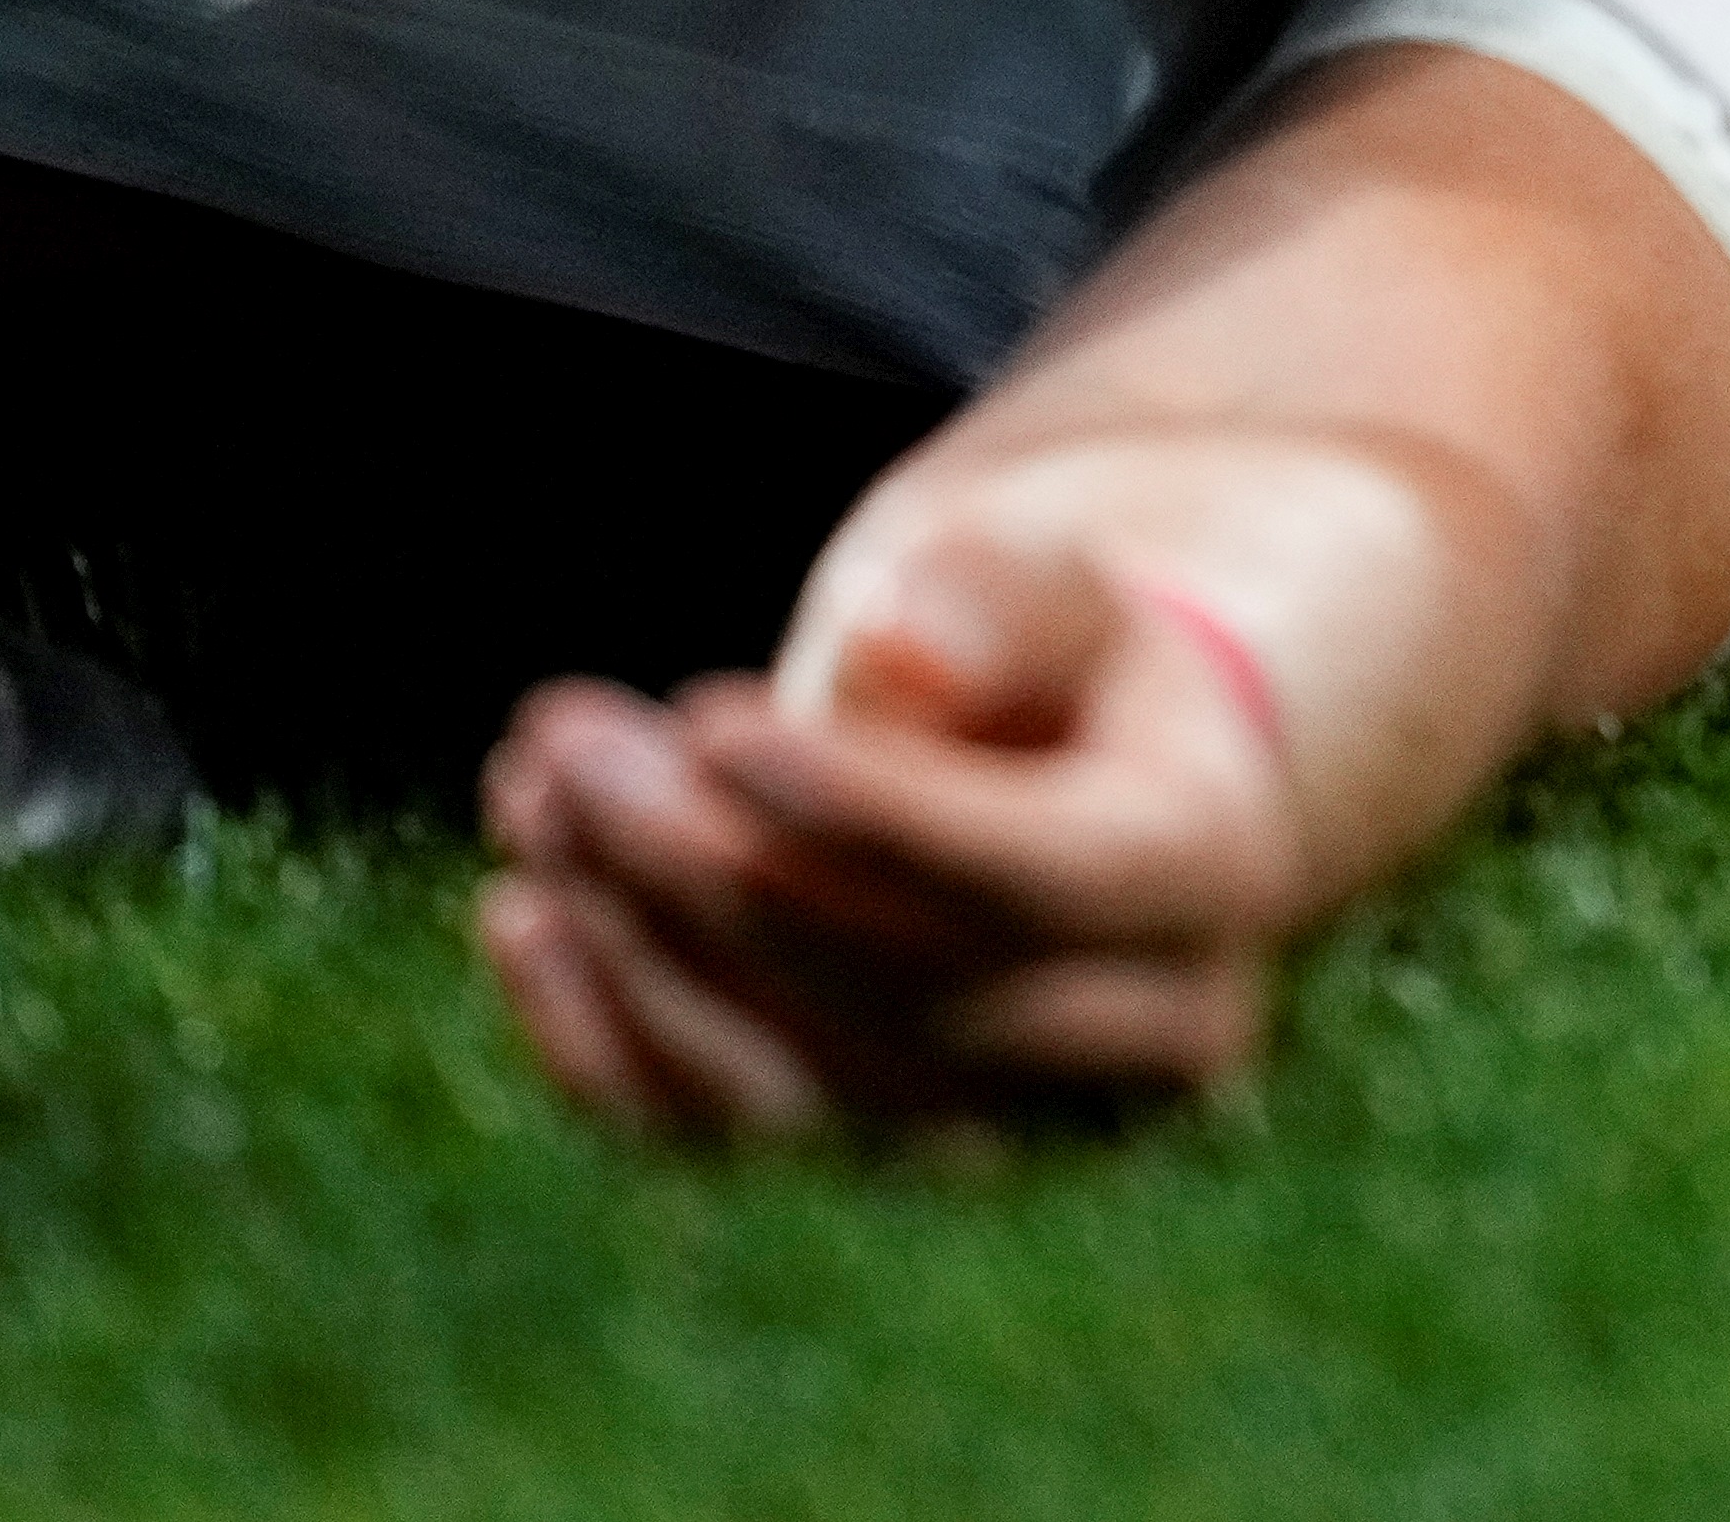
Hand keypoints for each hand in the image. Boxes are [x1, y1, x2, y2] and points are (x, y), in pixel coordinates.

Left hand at [474, 523, 1291, 1147]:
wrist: (1076, 762)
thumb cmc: (1055, 641)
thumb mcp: (1052, 574)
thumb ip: (1000, 599)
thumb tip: (898, 661)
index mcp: (1208, 870)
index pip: (1025, 880)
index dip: (864, 813)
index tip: (708, 717)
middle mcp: (1135, 1042)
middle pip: (894, 988)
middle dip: (704, 862)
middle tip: (564, 733)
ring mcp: (1006, 1123)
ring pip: (794, 1088)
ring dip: (633, 947)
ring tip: (537, 787)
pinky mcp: (883, 1155)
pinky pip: (728, 1143)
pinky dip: (605, 1048)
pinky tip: (521, 915)